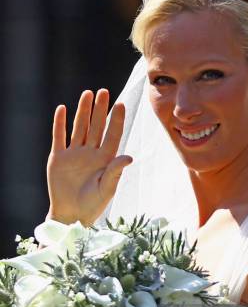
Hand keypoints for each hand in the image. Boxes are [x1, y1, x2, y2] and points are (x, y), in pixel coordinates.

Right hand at [47, 89, 132, 226]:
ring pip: (80, 128)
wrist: (71, 215)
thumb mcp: (107, 189)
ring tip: (87, 93)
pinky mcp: (59, 158)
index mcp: (105, 160)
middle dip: (100, 109)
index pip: (112, 135)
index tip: (120, 104)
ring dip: (82, 111)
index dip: (116, 120)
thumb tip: (129, 157)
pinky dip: (60, 123)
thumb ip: (116, 172)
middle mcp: (91, 153)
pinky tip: (63, 109)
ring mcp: (74, 154)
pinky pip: (59, 137)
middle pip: (96, 127)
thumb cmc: (93, 205)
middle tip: (104, 91)